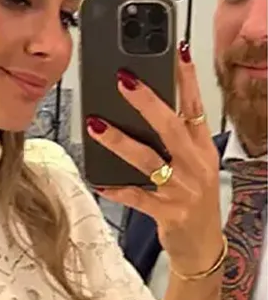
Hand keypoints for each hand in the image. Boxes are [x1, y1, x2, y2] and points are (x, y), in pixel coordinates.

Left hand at [87, 40, 222, 276]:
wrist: (202, 247)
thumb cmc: (192, 201)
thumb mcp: (195, 166)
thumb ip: (177, 139)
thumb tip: (146, 109)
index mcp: (203, 149)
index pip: (196, 107)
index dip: (187, 79)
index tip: (176, 52)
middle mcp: (196, 165)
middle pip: (170, 126)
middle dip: (146, 102)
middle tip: (123, 80)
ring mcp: (183, 190)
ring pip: (148, 160)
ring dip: (120, 141)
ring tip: (96, 125)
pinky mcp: (168, 212)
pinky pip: (137, 197)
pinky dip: (117, 188)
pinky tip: (99, 180)